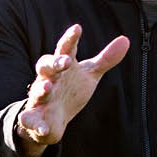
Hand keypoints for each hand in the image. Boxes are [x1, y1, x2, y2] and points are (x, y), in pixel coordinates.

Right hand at [16, 24, 130, 156]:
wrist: (50, 120)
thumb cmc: (69, 90)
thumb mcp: (89, 74)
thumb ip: (105, 59)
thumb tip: (126, 39)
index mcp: (61, 67)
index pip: (65, 49)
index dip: (70, 39)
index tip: (77, 28)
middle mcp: (48, 80)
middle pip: (45, 66)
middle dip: (53, 63)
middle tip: (65, 61)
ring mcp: (39, 98)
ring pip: (36, 91)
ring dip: (41, 89)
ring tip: (47, 87)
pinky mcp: (33, 118)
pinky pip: (30, 120)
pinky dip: (36, 125)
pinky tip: (44, 129)